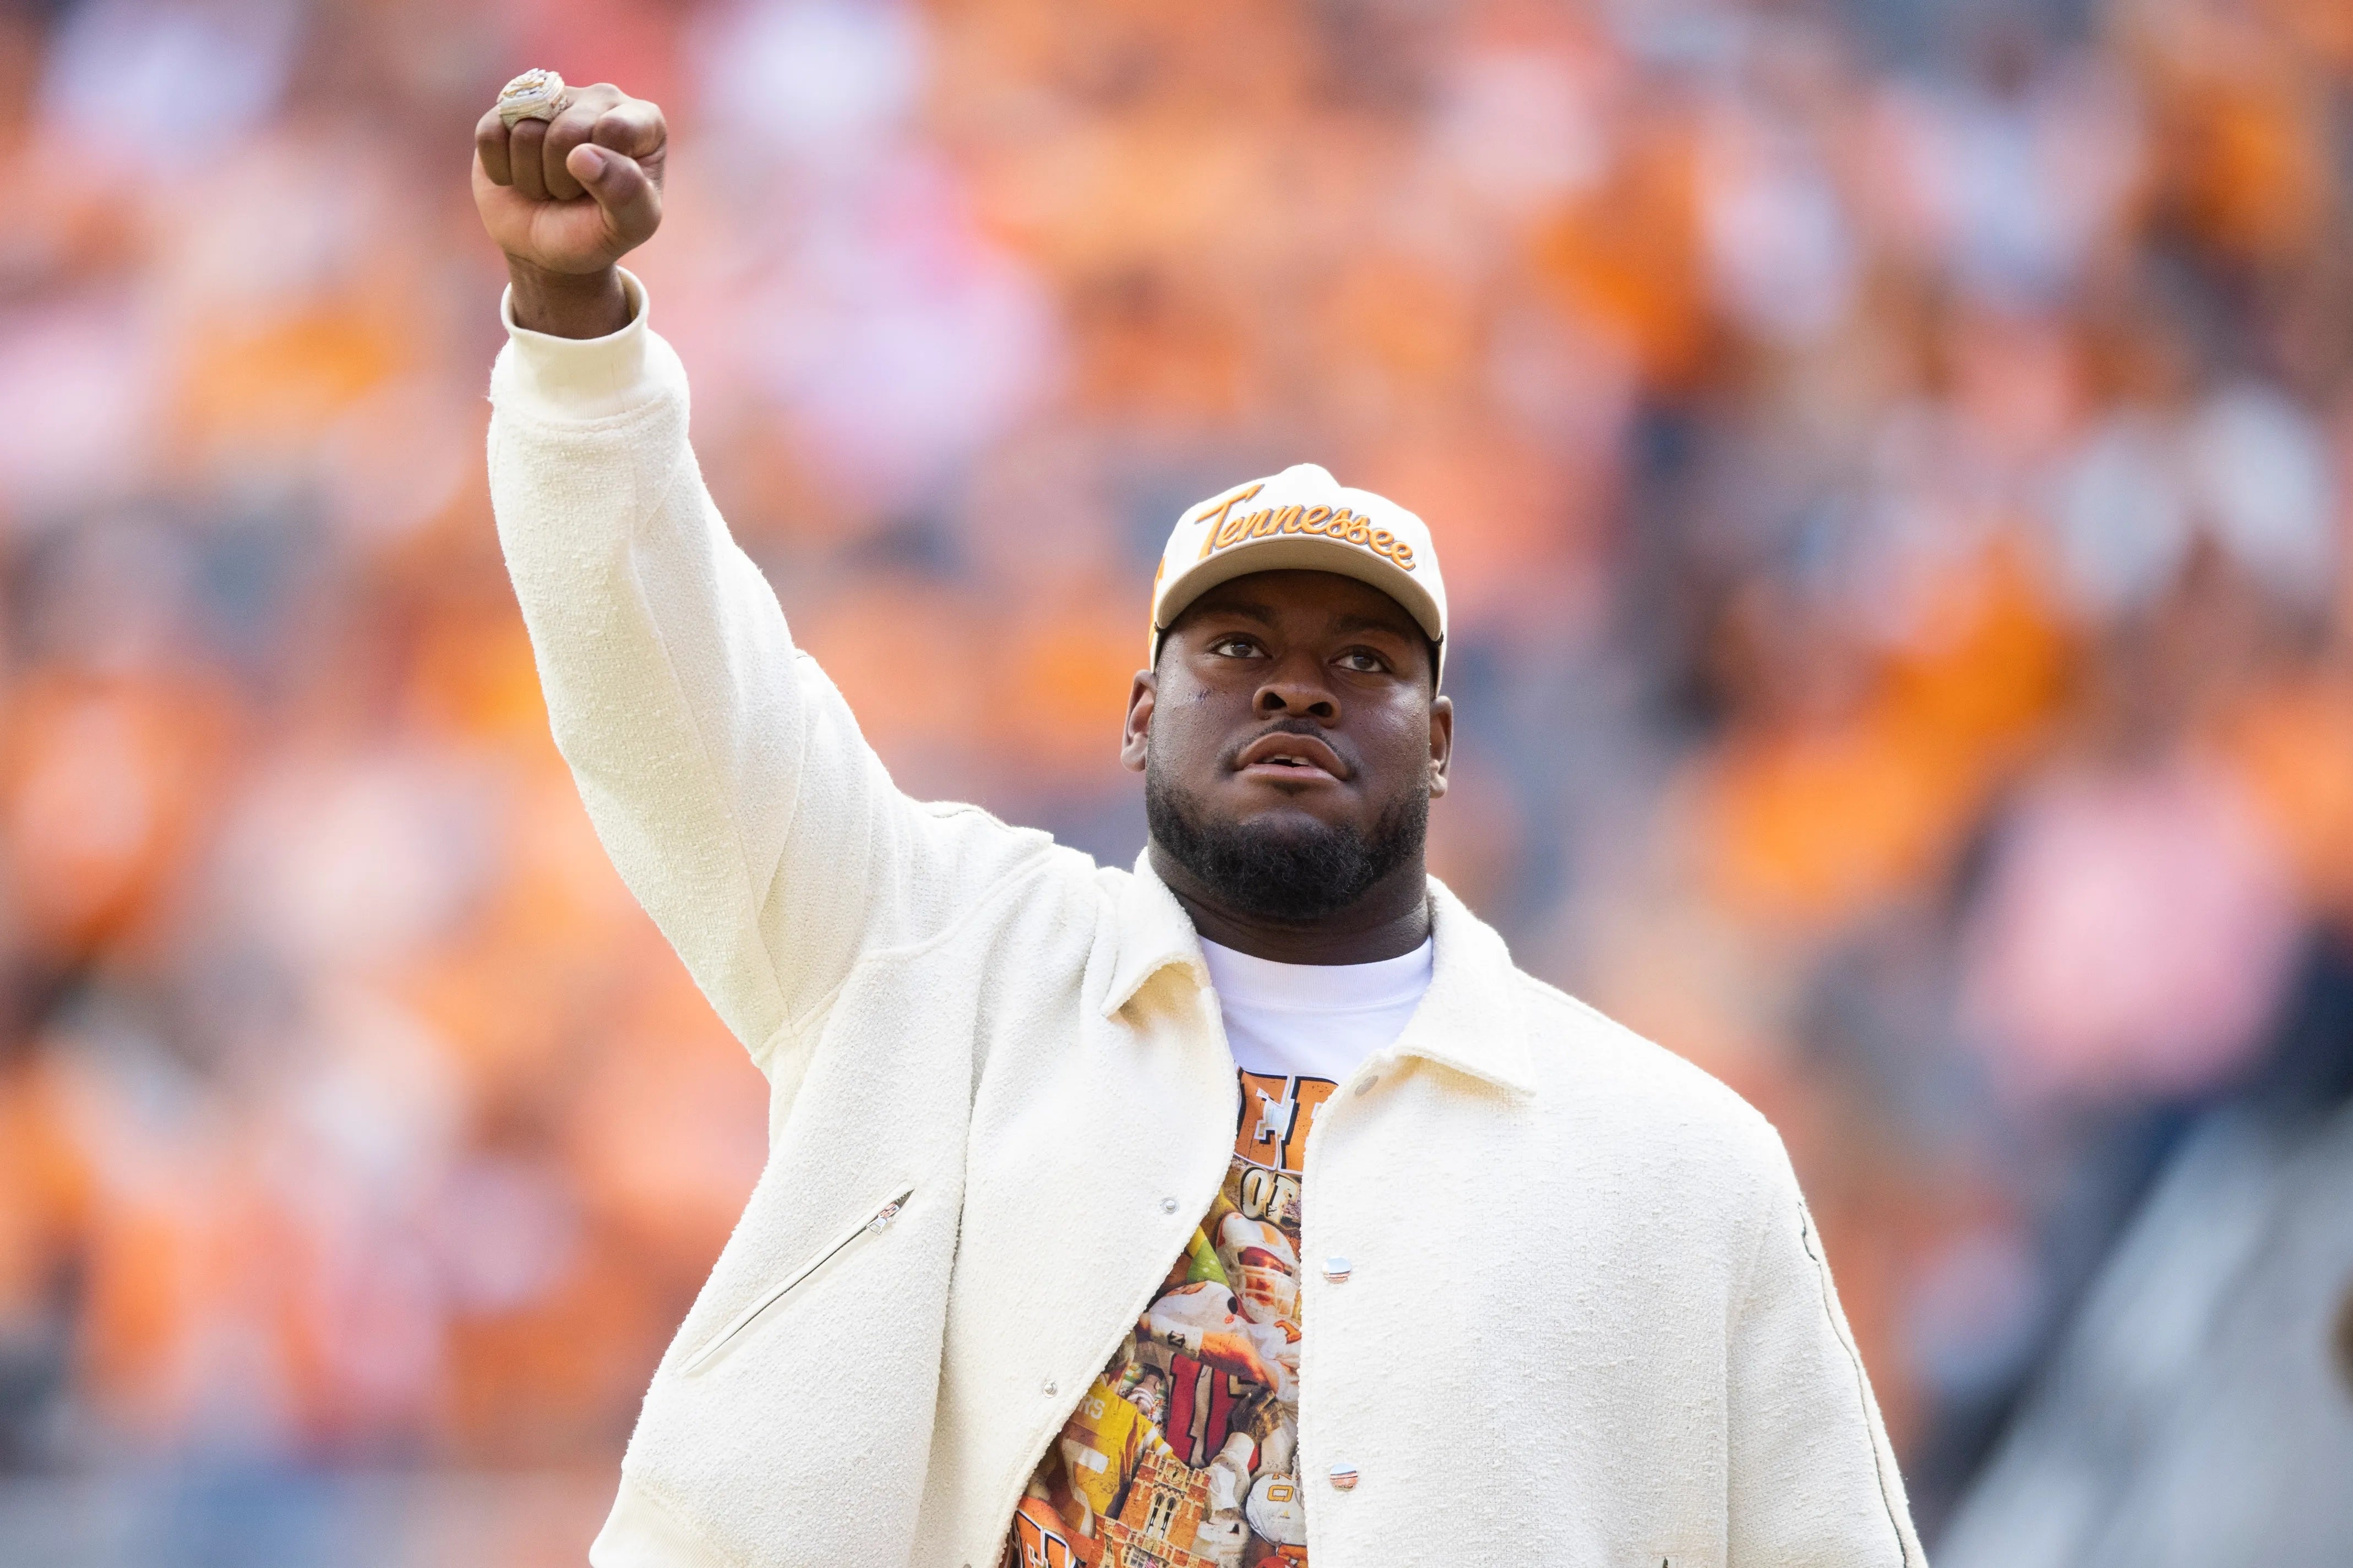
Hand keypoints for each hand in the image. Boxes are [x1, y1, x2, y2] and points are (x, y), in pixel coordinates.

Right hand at [473, 81, 666, 337]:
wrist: (549, 245)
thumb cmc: (598, 230)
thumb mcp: (631, 225)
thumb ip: (626, 193)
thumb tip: (582, 155)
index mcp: (643, 120)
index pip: (616, 129)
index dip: (602, 173)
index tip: (607, 192)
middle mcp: (600, 98)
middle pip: (566, 132)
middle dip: (563, 179)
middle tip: (572, 194)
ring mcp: (550, 98)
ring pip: (526, 132)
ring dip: (532, 178)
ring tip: (548, 185)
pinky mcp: (506, 109)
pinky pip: (490, 135)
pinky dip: (501, 170)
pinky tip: (519, 175)